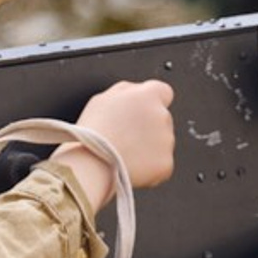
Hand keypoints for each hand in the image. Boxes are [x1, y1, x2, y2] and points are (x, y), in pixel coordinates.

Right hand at [54, 79, 176, 208]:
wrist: (91, 165)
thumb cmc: (91, 133)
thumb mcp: (102, 99)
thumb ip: (126, 91)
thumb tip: (136, 91)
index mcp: (147, 96)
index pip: (163, 92)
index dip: (152, 102)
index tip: (141, 111)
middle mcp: (162, 115)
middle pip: (162, 118)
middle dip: (148, 126)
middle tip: (125, 137)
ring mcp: (167, 141)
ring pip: (162, 142)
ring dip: (148, 147)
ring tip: (124, 153)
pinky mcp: (166, 163)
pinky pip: (161, 164)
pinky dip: (150, 167)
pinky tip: (131, 166)